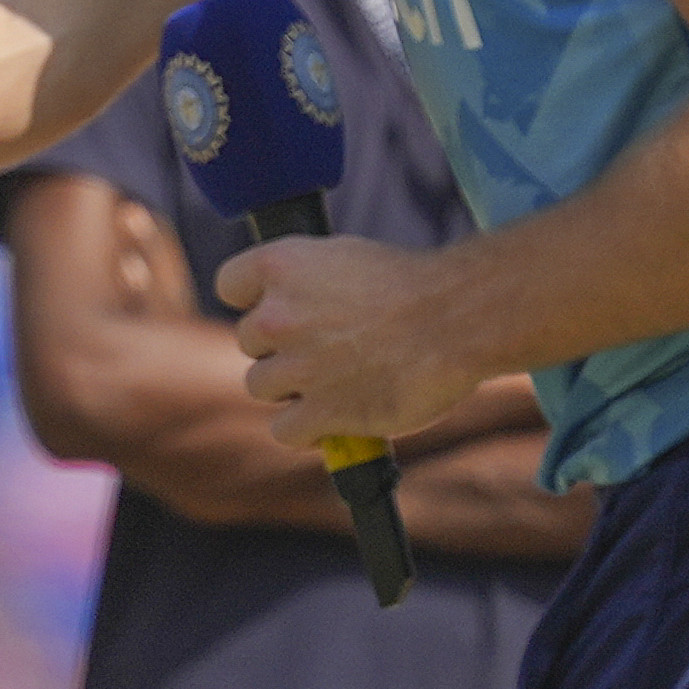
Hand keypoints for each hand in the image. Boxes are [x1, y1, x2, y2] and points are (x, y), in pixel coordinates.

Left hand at [213, 234, 487, 446]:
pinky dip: (304, 431)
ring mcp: (296, 366)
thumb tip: (283, 306)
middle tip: (323, 348)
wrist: (459, 317)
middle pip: (248, 341)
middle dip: (280, 346)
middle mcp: (276, 316)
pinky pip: (283, 430)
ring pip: (260, 386)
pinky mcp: (319, 411)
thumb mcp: (344, 258)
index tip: (277, 307)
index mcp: (280, 265)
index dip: (254, 299)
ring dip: (290, 389)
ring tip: (331, 383)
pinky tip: (328, 422)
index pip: (230, 285)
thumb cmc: (412, 284)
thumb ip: (304, 281)